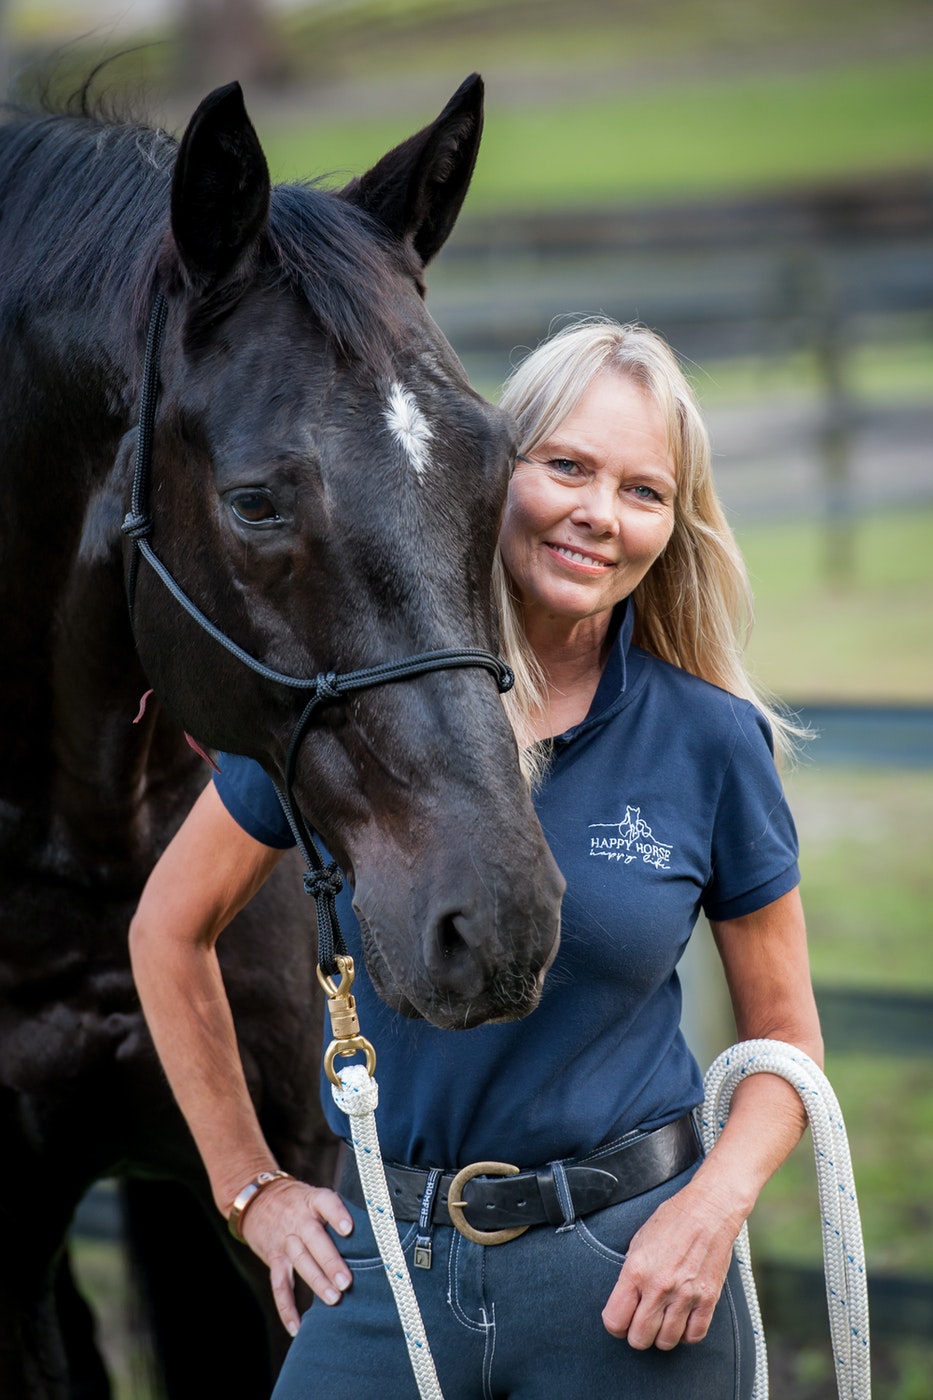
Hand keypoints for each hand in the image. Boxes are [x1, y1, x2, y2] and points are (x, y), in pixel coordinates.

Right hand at [240, 1178, 354, 1334]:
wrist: (260, 1200)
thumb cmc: (302, 1203)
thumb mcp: (317, 1197)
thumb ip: (338, 1214)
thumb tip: (375, 1234)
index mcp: (313, 1201)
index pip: (326, 1203)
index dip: (337, 1214)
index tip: (349, 1229)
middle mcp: (299, 1220)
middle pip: (314, 1239)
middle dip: (330, 1261)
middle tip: (346, 1282)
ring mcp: (285, 1240)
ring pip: (300, 1261)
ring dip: (317, 1282)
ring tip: (334, 1300)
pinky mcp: (274, 1258)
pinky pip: (279, 1285)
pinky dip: (287, 1307)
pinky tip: (296, 1328)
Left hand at [601, 1182, 738, 1350]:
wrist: (708, 1210)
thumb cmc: (672, 1221)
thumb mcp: (638, 1242)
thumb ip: (630, 1275)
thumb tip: (625, 1302)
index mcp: (636, 1270)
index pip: (615, 1320)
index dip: (615, 1325)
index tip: (621, 1320)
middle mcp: (659, 1287)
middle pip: (640, 1338)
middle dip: (637, 1334)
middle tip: (641, 1322)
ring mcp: (685, 1295)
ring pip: (666, 1342)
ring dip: (661, 1336)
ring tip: (662, 1320)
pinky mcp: (708, 1299)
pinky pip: (694, 1336)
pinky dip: (686, 1334)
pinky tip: (682, 1320)